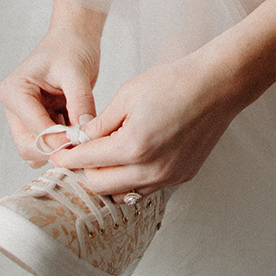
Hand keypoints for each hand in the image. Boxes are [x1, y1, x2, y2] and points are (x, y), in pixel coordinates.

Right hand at [0, 18, 101, 165]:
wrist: (74, 40)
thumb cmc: (70, 48)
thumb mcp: (76, 72)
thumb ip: (80, 102)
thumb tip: (84, 131)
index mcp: (14, 91)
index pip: (34, 130)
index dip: (60, 139)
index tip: (84, 138)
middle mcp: (14, 107)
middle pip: (28, 147)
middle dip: (56, 148)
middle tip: (83, 142)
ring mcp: (23, 117)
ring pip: (36, 150)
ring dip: (59, 148)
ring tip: (82, 132)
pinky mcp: (37, 122)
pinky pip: (47, 144)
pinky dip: (64, 143)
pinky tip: (79, 128)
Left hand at [50, 51, 242, 195]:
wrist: (218, 85)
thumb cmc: (175, 82)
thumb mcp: (128, 95)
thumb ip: (100, 123)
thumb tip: (80, 139)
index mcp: (133, 146)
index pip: (86, 161)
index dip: (67, 158)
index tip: (57, 155)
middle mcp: (151, 170)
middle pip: (100, 186)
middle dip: (84, 171)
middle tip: (80, 154)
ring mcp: (168, 177)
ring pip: (123, 193)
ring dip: (109, 179)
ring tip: (104, 157)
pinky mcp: (182, 177)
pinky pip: (146, 188)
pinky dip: (132, 179)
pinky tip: (132, 158)